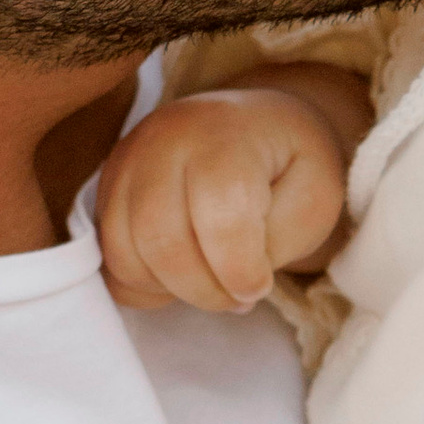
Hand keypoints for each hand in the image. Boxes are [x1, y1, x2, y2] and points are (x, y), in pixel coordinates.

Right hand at [96, 89, 351, 314]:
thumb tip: (234, 280)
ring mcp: (126, 163)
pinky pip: (108, 259)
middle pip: (162, 240)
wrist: (256, 128)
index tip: (260, 285)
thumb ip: (281, 239)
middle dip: (205, 289)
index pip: (220, 216)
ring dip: (172, 290)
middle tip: (237, 295)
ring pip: (125, 254)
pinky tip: (181, 276)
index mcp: (226, 134)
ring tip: (213, 283)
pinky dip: (143, 284)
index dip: (240, 269)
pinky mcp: (106, 190)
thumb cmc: (290, 165)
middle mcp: (163, 140)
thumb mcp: (317, 197)